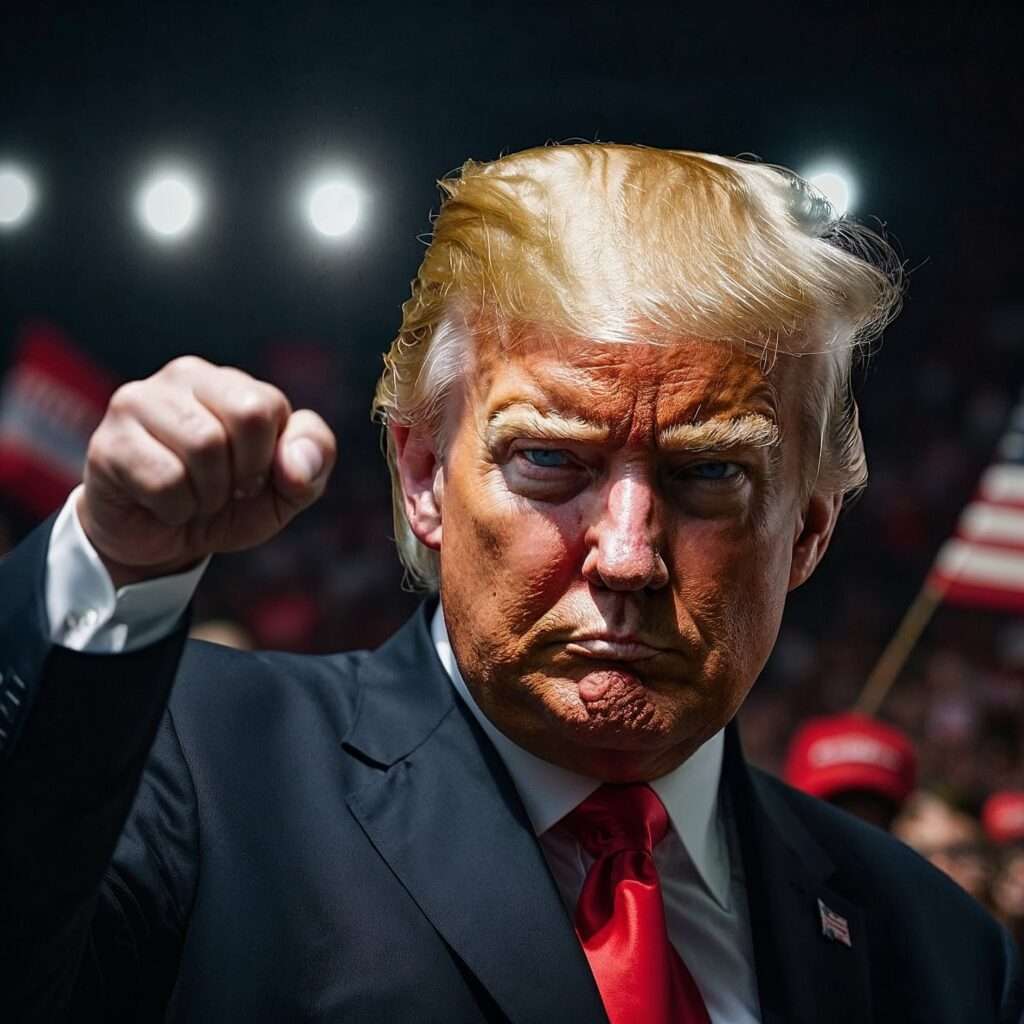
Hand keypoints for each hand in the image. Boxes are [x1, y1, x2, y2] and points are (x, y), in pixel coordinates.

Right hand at [79, 355, 336, 586]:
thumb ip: (314, 462)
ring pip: (204, 445)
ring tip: (193, 497)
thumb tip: (295, 465)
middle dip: (244, 472)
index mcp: (230, 382)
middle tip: (223, 490)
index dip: (270, 458)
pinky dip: (176, 509)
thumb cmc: (227, 503)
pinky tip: (162, 505)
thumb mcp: (287, 488)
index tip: (252, 478)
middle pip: (246, 417)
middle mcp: (183, 377)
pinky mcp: (108, 443)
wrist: (162, 542)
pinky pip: (165, 479)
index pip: (270, 405)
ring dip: (209, 494)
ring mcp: (138, 403)